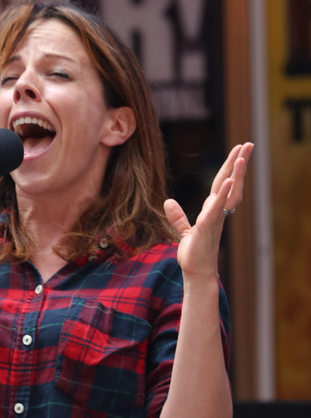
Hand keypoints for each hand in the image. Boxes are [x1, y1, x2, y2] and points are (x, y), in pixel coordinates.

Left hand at [163, 142, 253, 280]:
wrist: (196, 273)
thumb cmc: (194, 254)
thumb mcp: (184, 232)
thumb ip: (178, 217)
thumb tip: (168, 201)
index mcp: (212, 210)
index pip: (222, 183)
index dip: (229, 167)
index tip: (239, 150)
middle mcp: (217, 211)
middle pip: (230, 182)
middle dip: (239, 162)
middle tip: (249, 143)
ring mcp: (214, 218)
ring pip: (228, 192)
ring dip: (235, 174)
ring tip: (242, 155)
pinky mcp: (207, 227)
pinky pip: (216, 208)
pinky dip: (222, 195)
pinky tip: (228, 181)